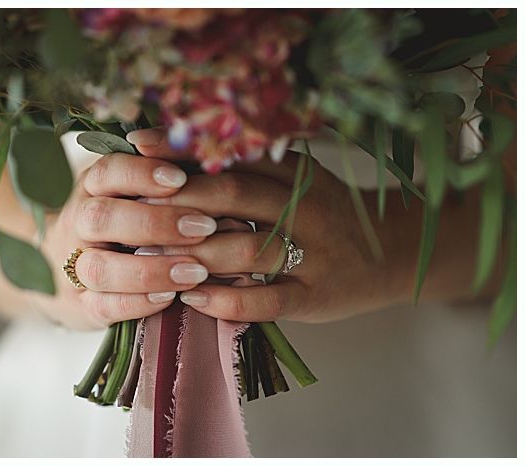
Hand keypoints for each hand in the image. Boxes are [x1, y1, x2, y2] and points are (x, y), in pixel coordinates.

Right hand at [40, 152, 218, 329]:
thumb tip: (210, 161)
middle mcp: (77, 224)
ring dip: (150, 269)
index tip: (180, 179)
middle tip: (204, 227)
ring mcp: (74, 266)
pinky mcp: (82, 305)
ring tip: (195, 271)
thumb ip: (165, 176)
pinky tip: (170, 297)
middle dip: (154, 222)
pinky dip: (137, 303)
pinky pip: (103, 305)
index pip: (107, 172)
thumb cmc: (118, 221)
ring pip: (99, 267)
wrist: (61, 266)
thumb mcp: (132, 191)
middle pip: (100, 218)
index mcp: (92, 188)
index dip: (141, 173)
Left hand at [127, 127, 423, 322]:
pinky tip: (191, 297)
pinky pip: (266, 299)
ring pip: (246, 249)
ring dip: (193, 253)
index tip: (137, 145)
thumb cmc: (323, 212)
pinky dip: (225, 299)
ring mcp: (312, 253)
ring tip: (148, 258)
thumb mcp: (291, 178)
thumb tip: (170, 148)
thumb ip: (243, 165)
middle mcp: (304, 207)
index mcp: (292, 171)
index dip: (182, 150)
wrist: (392, 252)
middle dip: (179, 200)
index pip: (231, 154)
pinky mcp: (315, 295)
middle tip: (135, 207)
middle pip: (234, 196)